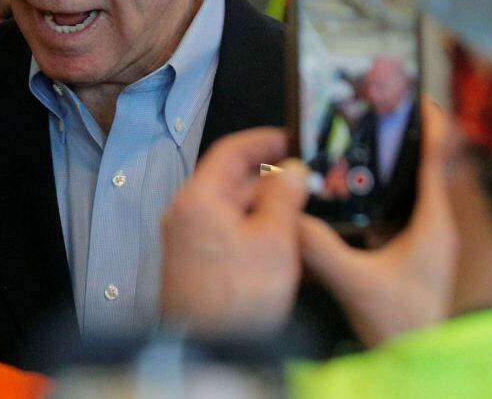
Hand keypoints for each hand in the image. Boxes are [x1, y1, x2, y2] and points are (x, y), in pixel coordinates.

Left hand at [161, 128, 308, 335]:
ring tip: (300, 217)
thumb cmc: (237, 301)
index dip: (264, 141)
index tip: (291, 139)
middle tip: (306, 182)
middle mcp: (186, 214)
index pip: (231, 150)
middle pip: (231, 181)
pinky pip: (226, 232)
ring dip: (264, 208)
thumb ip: (285, 197)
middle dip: (270, 180)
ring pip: (231, 208)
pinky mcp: (194, 263)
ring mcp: (186, 239)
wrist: (209, 351)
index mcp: (199, 199)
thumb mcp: (275, 241)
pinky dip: (253, 231)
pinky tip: (280, 246)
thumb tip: (292, 169)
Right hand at [298, 101, 457, 346]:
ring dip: (389, 162)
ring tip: (359, 138)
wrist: (418, 363)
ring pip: (408, 186)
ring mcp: (423, 238)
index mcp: (433, 223)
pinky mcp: (409, 251)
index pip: (436, 158)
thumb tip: (291, 220)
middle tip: (373, 110)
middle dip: (400, 135)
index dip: (427, 122)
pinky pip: (396, 207)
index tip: (411, 93)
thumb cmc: (401, 326)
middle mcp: (434, 225)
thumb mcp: (356, 284)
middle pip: (423, 164)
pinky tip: (348, 188)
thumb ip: (322, 250)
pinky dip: (378, 189)